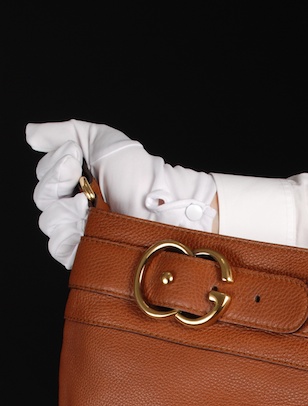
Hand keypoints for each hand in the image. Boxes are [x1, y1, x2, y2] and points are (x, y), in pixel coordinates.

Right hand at [26, 120, 217, 267]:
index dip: (52, 167)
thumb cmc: (140, 173)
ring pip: (49, 225)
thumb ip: (65, 132)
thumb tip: (31, 134)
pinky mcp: (91, 255)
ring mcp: (85, 234)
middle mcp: (80, 211)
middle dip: (55, 183)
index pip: (45, 180)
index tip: (74, 156)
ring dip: (60, 208)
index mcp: (79, 185)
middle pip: (43, 202)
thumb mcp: (101, 140)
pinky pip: (60, 250)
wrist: (160, 200)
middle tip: (78, 176)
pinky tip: (83, 219)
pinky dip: (65, 234)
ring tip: (84, 202)